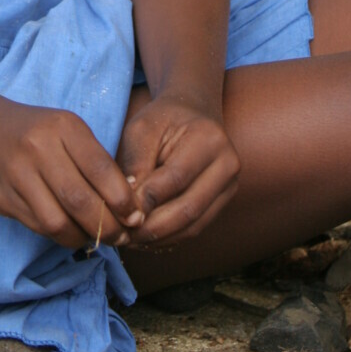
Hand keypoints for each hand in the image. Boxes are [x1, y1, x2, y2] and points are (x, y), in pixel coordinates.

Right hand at [0, 97, 144, 250]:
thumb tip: (130, 206)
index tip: (136, 218)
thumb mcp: (65, 132)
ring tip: (94, 237)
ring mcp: (18, 172)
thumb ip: (93, 162)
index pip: (102, 170)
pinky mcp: (2, 195)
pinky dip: (60, 235)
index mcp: (65, 126)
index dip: (124, 201)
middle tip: (121, 237)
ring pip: (59, 220)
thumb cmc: (33, 132)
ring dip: (82, 237)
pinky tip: (69, 232)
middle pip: (82, 201)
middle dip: (107, 227)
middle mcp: (41, 146)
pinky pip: (38, 225)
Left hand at [116, 94, 239, 245]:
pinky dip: (171, 237)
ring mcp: (230, 185)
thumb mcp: (142, 129)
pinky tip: (147, 238)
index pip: (175, 178)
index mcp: (208, 139)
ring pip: (194, 224)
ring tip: (131, 241)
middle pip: (189, 208)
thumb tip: (129, 206)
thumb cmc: (162, 118)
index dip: (147, 200)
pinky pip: (197, 227)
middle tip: (123, 236)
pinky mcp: (224, 200)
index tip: (120, 213)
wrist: (192, 111)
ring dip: (160, 238)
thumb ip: (136, 163)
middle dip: (153, 227)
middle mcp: (228, 164)